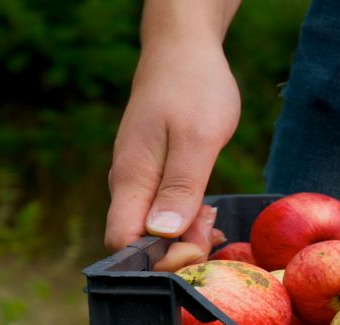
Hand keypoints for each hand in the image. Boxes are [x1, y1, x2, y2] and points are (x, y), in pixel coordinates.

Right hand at [104, 39, 240, 270]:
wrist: (184, 51)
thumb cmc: (194, 88)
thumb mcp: (198, 139)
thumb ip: (180, 187)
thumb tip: (162, 233)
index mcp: (131, 179)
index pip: (125, 244)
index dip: (159, 259)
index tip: (196, 246)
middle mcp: (127, 184)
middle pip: (141, 242)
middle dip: (179, 248)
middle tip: (213, 227)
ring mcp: (139, 180)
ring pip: (155, 229)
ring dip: (187, 233)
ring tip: (214, 216)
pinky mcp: (153, 175)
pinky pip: (163, 213)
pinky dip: (187, 219)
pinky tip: (208, 213)